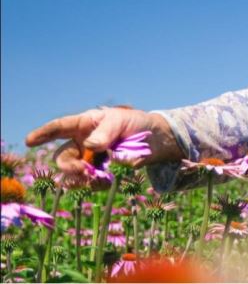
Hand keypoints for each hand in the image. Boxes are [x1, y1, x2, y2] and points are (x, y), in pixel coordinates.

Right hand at [25, 107, 181, 178]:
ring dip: (81, 178)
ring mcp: (90, 161)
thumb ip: (105, 132)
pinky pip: (90, 185)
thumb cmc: (136, 124)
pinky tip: (105, 181)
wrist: (156, 141)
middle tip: (83, 169)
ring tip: (97, 176)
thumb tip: (90, 146)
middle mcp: (82, 144)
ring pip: (73, 175)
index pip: (59, 128)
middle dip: (69, 166)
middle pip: (63, 158)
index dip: (43, 134)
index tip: (30, 141)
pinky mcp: (101, 175)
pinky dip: (95, 185)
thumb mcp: (122, 121)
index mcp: (84, 125)